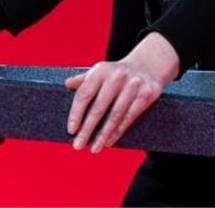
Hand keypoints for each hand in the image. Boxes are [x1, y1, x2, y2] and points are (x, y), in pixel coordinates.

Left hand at [64, 32, 179, 153]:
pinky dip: (118, 131)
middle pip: (98, 107)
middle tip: (78, 145)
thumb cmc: (116, 74)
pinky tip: (109, 141)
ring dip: (103, 135)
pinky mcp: (146, 94)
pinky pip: (129, 117)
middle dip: (87, 129)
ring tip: (94, 148)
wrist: (147, 65)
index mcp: (101, 70)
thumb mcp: (100, 72)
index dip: (76, 113)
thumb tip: (67, 84)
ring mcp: (133, 85)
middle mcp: (117, 76)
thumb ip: (84, 80)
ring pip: (115, 116)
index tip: (71, 130)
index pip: (85, 94)